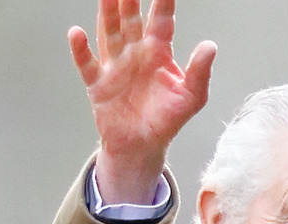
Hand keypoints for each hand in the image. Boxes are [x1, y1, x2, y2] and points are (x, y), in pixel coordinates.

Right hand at [68, 0, 215, 203]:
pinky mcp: (98, 84)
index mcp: (158, 52)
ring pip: (109, 33)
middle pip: (131, 19)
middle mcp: (135, 53)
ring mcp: (115, 66)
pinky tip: (77, 33)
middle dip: (129, 0)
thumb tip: (210, 46)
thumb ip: (200, 71)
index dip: (163, 1)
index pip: (161, 20)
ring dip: (106, 14)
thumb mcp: (192, 96)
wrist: (143, 145)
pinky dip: (81, 50)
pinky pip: (88, 64)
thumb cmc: (168, 119)